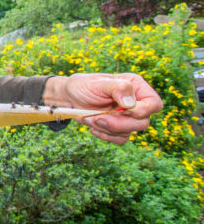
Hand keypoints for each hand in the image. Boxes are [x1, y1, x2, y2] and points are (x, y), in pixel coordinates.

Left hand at [43, 73, 162, 143]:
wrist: (68, 98)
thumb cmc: (82, 86)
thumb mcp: (98, 83)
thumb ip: (117, 88)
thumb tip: (131, 104)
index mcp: (136, 87)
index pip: (154, 104)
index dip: (142, 111)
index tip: (121, 110)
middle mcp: (136, 102)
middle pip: (143, 122)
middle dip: (119, 123)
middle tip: (98, 118)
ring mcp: (128, 117)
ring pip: (131, 132)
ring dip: (109, 129)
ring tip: (91, 119)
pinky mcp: (119, 127)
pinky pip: (121, 139)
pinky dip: (106, 136)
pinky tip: (93, 127)